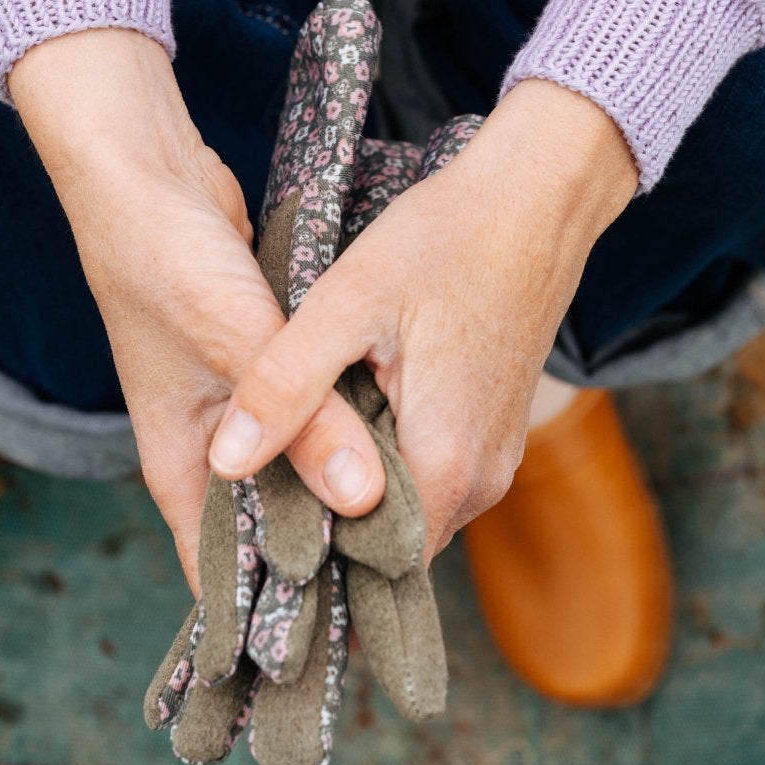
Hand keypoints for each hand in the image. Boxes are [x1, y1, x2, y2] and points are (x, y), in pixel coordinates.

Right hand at [9, 29, 386, 589]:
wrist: (142, 174)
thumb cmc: (164, 261)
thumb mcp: (238, 341)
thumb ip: (304, 419)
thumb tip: (365, 500)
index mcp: (181, 467)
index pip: (228, 575)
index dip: (283, 619)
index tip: (350, 656)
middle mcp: (209, 451)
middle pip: (276, 532)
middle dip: (331, 563)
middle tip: (408, 599)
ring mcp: (239, 413)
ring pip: (303, 476)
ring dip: (347, 496)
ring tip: (422, 536)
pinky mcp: (267, 371)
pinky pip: (315, 426)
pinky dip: (348, 440)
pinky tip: (404, 452)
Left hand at [207, 81, 637, 555]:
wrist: (538, 198)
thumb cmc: (446, 239)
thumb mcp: (346, 302)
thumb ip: (285, 385)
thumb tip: (226, 462)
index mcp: (444, 466)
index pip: (364, 567)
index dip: (301, 559)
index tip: (245, 537)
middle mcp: (480, 482)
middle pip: (382, 545)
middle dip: (319, 526)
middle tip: (248, 491)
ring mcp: (495, 459)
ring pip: (404, 510)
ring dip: (348, 489)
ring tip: (283, 453)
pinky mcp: (496, 432)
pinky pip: (428, 476)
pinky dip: (380, 461)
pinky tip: (337, 418)